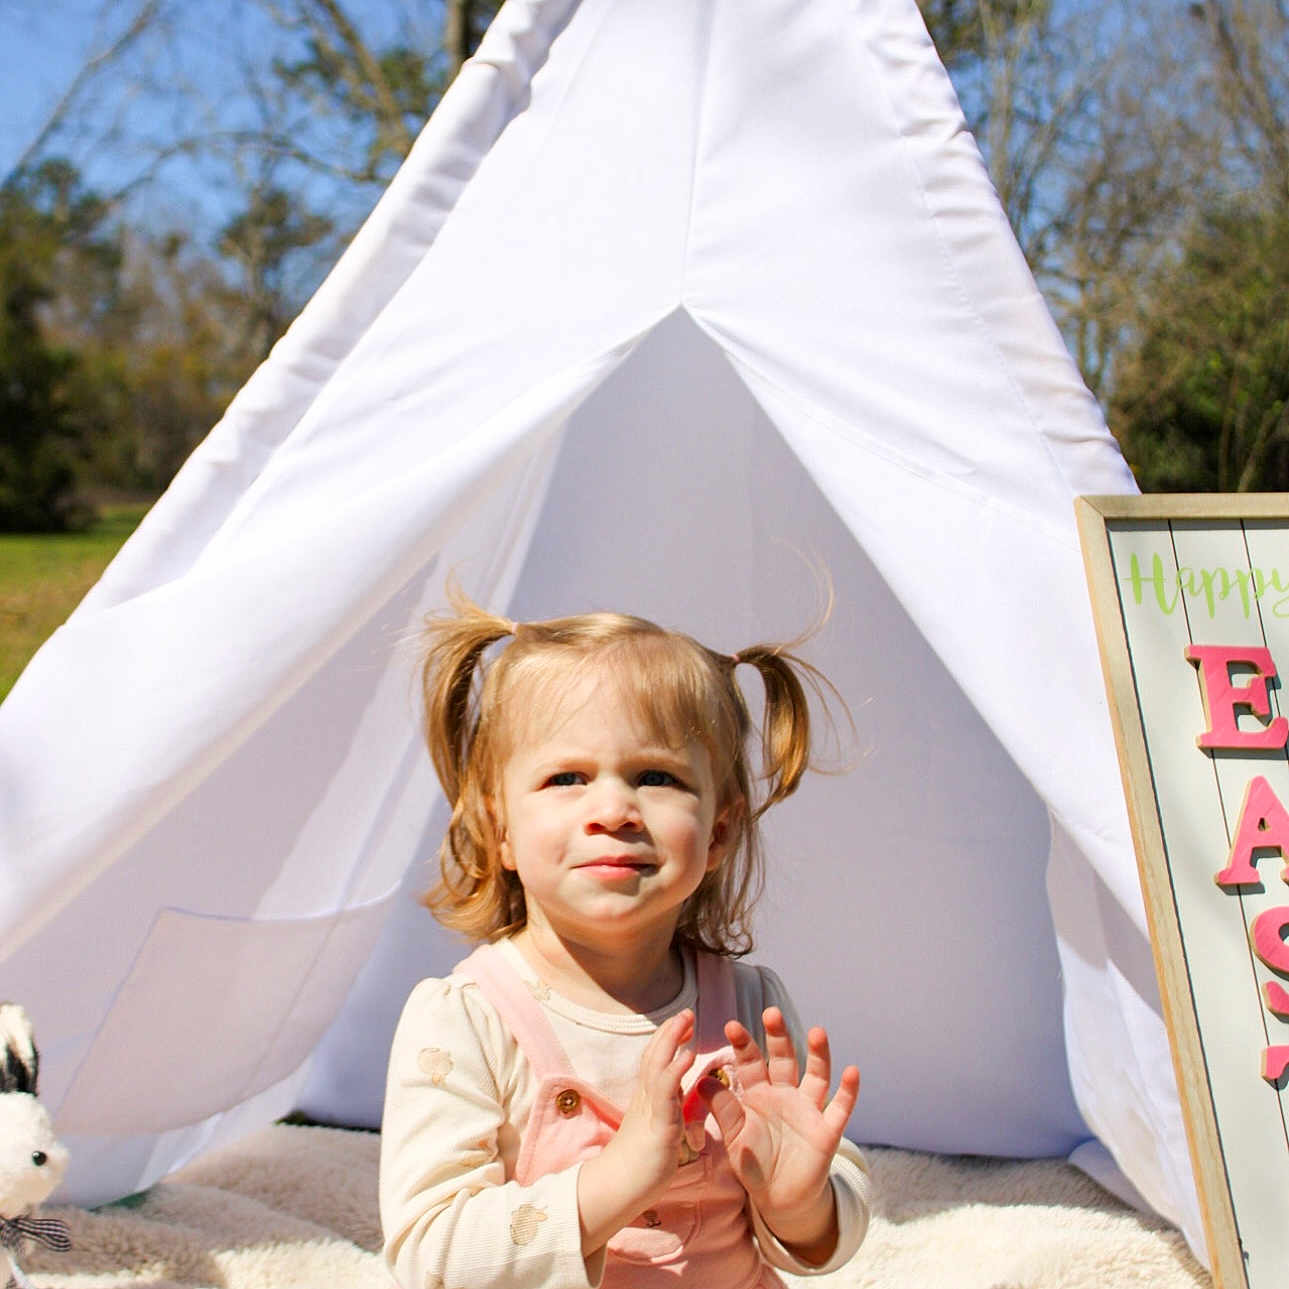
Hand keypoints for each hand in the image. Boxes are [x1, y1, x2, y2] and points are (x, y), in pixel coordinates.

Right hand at [577, 1008, 695, 1255]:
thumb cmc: (638, 1167)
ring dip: (671, 1040)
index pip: (655, 1061)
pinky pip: (666, 1093)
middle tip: (685, 1012)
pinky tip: (688, 1056)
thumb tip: (677, 1098)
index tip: (681, 1022)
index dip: (667, 1039)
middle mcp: (646, 1099)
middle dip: (670, 1031)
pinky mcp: (658, 1126)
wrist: (617, 1190)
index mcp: (647, 1100)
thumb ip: (665, 1111)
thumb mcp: (655, 1131)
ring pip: (657, 1066)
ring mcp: (650, 1110)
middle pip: (655, 1055)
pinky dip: (676, 1070)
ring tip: (685, 1019)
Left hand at [698, 1007, 859, 1259]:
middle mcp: (785, 1094)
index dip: (743, 1045)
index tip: (731, 1025)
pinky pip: (841, 1109)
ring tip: (817, 1032)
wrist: (779, 1199)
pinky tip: (852, 1071)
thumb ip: (723, 1110)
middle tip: (771, 1013)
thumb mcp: (734, 1137)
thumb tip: (703, 1080)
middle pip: (784, 1059)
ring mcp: (808, 1110)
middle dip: (778, 1036)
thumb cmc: (753, 1162)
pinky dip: (848, 1091)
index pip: (751, 1062)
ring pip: (816, 1076)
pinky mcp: (827, 1132)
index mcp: (759, 1093)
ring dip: (818, 1054)